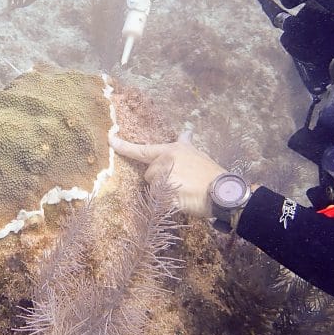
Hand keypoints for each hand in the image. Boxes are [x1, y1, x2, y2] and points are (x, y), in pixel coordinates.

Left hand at [110, 127, 224, 217]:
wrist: (223, 191)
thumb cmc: (209, 172)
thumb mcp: (196, 152)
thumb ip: (185, 143)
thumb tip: (187, 129)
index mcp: (170, 151)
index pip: (142, 150)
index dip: (124, 146)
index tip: (110, 140)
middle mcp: (165, 162)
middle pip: (149, 175)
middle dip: (159, 180)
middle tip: (180, 182)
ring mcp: (166, 179)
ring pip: (153, 189)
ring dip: (163, 192)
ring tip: (182, 191)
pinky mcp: (168, 196)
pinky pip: (159, 203)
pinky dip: (167, 205)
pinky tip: (181, 201)